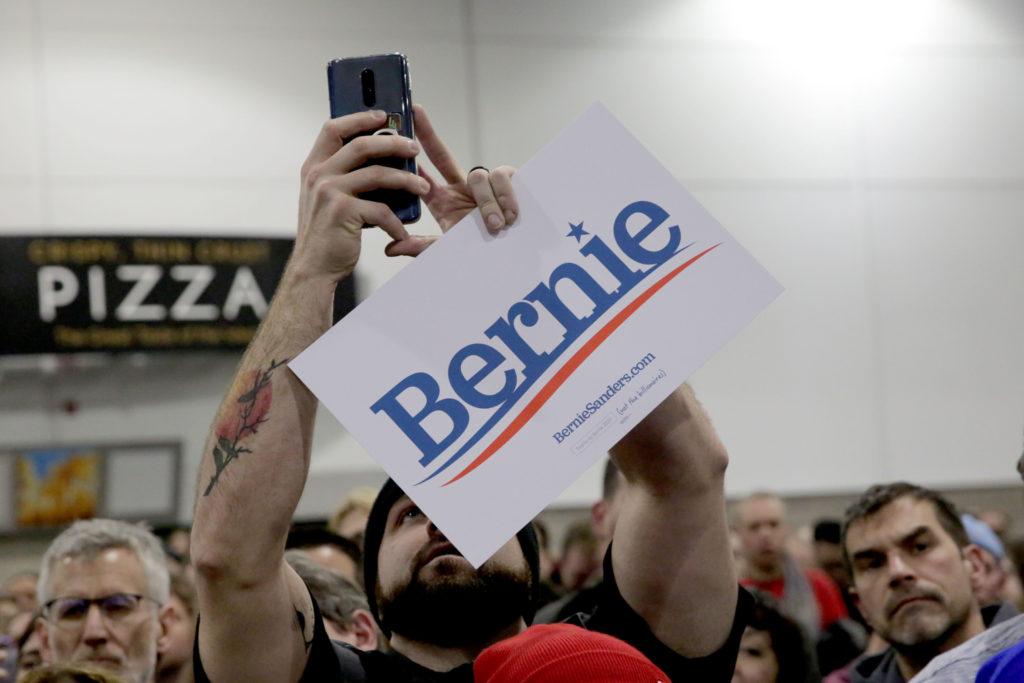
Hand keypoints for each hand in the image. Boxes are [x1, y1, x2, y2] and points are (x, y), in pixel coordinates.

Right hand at [291, 110, 427, 281]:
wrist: (312, 269)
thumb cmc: (326, 235)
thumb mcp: (325, 198)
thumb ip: (341, 176)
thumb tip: (375, 158)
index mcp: (314, 167)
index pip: (333, 128)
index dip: (358, 118)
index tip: (382, 115)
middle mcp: (318, 175)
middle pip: (361, 145)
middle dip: (393, 144)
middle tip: (414, 149)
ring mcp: (329, 192)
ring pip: (377, 174)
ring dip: (405, 180)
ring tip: (422, 187)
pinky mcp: (343, 212)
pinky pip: (381, 210)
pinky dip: (396, 222)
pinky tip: (403, 232)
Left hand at [384, 105, 518, 257]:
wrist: (513, 260)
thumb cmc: (483, 255)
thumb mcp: (450, 251)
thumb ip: (422, 247)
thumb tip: (390, 247)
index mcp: (443, 202)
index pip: (422, 174)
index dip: (411, 155)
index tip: (396, 134)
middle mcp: (460, 189)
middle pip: (441, 154)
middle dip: (428, 132)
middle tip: (414, 111)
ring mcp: (484, 184)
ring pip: (478, 175)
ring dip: (486, 202)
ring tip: (494, 225)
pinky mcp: (509, 182)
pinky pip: (502, 177)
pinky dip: (505, 197)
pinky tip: (510, 215)